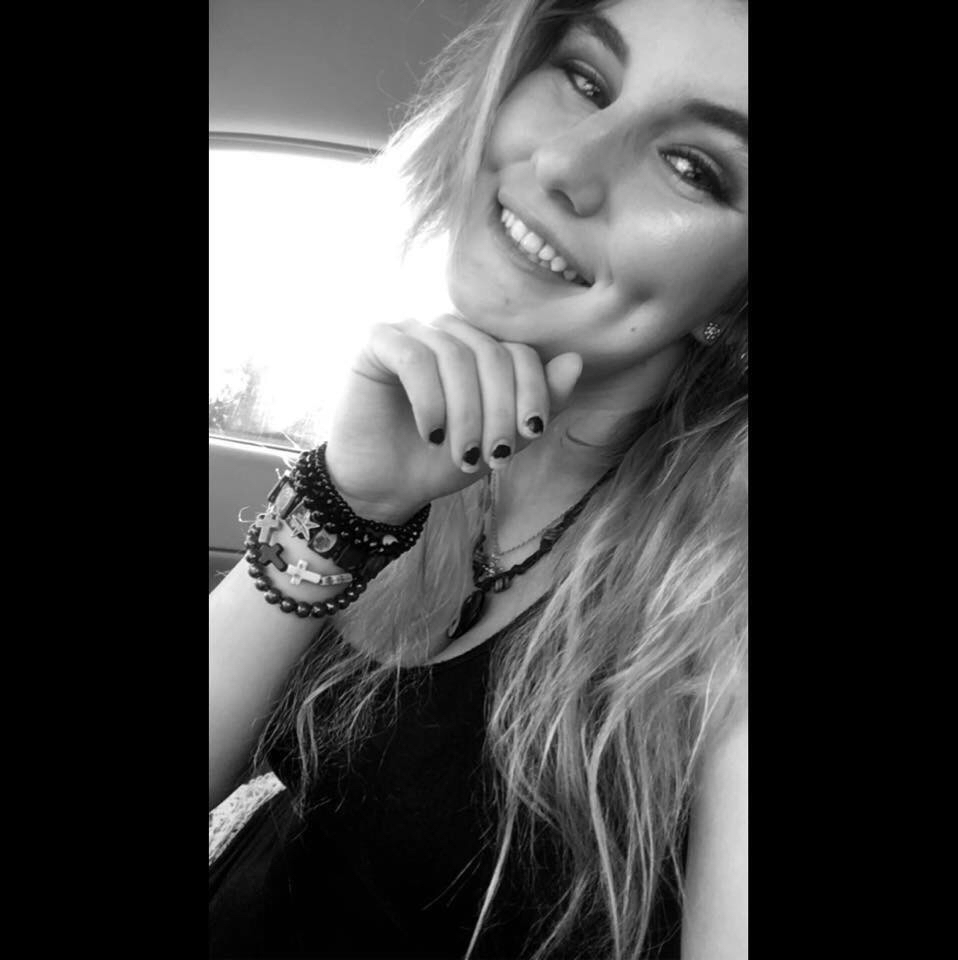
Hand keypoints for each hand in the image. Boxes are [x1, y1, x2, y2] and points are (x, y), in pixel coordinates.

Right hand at [325, 314, 582, 521]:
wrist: (384, 488)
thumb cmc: (442, 462)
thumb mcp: (502, 440)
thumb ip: (539, 404)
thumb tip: (576, 361)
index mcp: (480, 348)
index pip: (521, 352)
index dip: (533, 391)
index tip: (530, 434)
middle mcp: (448, 332)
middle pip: (492, 354)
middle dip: (499, 411)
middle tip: (494, 458)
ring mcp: (411, 332)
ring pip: (456, 356)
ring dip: (466, 413)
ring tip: (461, 454)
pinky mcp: (377, 343)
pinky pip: (414, 358)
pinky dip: (430, 400)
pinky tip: (433, 434)